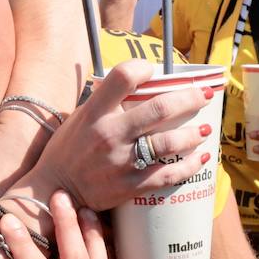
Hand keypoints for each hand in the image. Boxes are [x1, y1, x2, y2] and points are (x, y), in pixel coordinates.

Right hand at [21, 59, 209, 211]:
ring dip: (194, 134)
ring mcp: (121, 161)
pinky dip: (189, 167)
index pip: (123, 76)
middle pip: (160, 109)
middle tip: (204, 96)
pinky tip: (201, 158)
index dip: (144, 68)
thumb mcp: (80, 118)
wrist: (53, 190)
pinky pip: (167, 175)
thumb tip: (137, 83)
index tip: (155, 71)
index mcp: (95, 112)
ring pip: (169, 143)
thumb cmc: (69, 150)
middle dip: (190, 99)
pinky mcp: (129, 186)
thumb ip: (106, 102)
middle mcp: (109, 134)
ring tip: (205, 129)